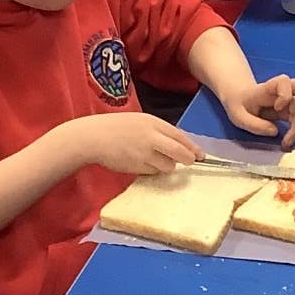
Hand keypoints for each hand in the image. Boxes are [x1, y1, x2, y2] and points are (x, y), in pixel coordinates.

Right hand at [70, 113, 198, 175]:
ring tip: (154, 159)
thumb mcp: (139, 121)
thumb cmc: (115, 127)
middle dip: (188, 159)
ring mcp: (145, 153)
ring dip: (167, 166)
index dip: (192, 147)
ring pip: (168, 166)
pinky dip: (152, 170)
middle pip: (180, 153)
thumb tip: (177, 145)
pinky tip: (141, 163)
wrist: (93, 137)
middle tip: (190, 162)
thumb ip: (157, 131)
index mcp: (152, 122)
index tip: (200, 154)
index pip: (179, 136)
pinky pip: (153, 172)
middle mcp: (151, 137)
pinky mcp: (137, 167)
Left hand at [220, 73, 294, 148]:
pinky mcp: (290, 109)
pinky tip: (287, 140)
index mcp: (267, 88)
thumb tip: (274, 131)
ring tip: (288, 140)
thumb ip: (254, 124)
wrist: (240, 100)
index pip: (283, 81)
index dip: (285, 93)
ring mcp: (288, 99)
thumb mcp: (238, 116)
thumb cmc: (239, 105)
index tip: (278, 107)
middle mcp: (281, 90)